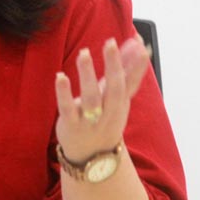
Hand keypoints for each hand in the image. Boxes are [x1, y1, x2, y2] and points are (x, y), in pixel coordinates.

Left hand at [54, 36, 149, 162]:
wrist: (93, 157)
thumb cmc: (106, 118)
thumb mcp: (118, 96)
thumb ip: (126, 69)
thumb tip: (136, 42)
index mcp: (121, 102)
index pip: (132, 81)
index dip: (137, 64)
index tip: (139, 43)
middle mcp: (109, 111)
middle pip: (114, 88)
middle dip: (114, 65)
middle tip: (110, 42)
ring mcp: (90, 119)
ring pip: (91, 97)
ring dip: (88, 74)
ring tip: (83, 53)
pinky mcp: (71, 124)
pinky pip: (67, 108)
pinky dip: (63, 93)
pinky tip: (60, 76)